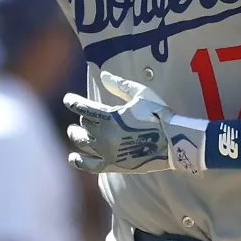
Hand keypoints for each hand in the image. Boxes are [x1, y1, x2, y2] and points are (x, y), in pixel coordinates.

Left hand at [65, 71, 192, 174]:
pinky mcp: (111, 165)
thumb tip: (103, 75)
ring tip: (74, 133)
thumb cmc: (158, 114)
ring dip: (76, 136)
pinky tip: (72, 157)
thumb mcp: (140, 94)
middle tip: (82, 118)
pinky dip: (78, 162)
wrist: (172, 142)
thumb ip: (119, 85)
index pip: (81, 107)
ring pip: (82, 143)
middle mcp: (103, 134)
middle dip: (81, 119)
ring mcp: (106, 151)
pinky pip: (88, 165)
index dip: (72, 102)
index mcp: (108, 116)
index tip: (68, 99)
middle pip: (83, 125)